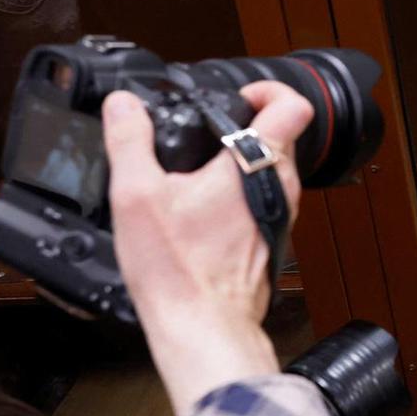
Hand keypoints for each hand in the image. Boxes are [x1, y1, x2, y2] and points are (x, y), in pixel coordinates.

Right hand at [102, 81, 313, 415]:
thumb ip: (130, 142)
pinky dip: (242, 192)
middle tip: (210, 129)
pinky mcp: (273, 238)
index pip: (293, 106)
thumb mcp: (137, 195)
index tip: (241, 94)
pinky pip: (265, 199)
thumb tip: (123, 105)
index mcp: (258, 166)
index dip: (269, 90)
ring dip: (244, 160)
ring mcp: (282, 215)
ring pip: (275, 169)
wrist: (202, 325)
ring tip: (203, 168)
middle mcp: (282, 188)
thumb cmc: (178, 269)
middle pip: (282, 135)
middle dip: (248, 124)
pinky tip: (205, 207)